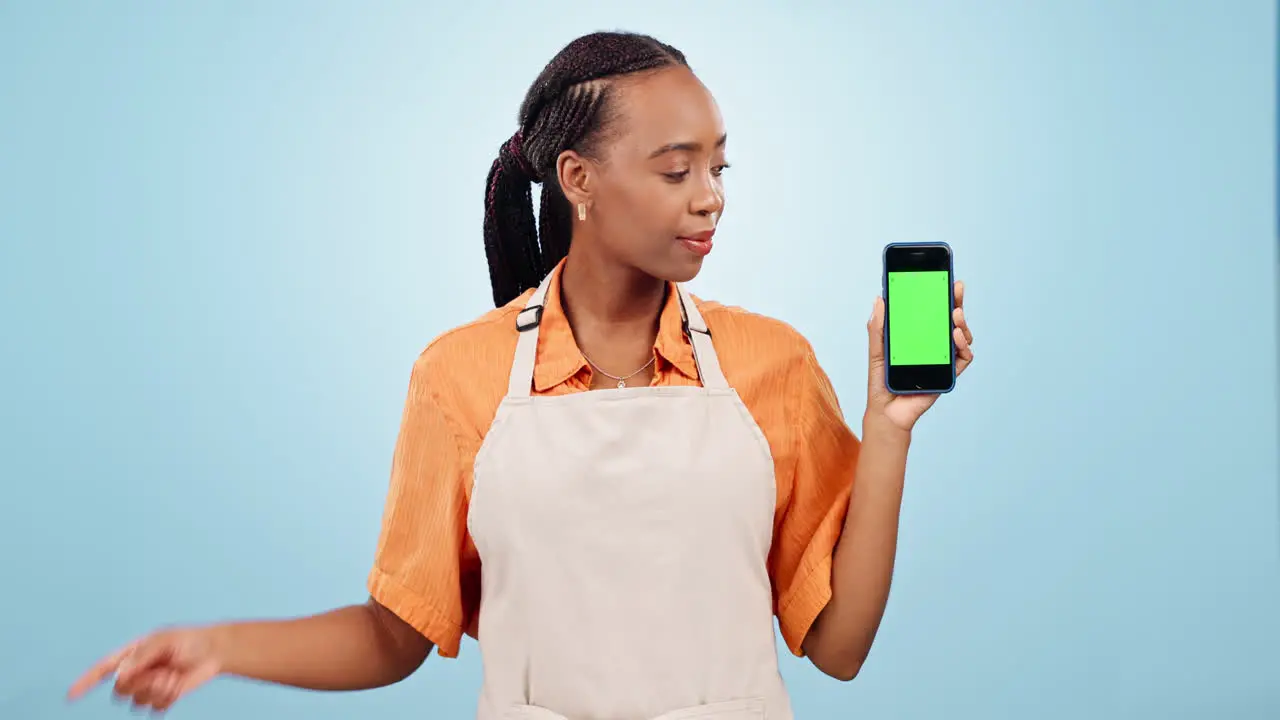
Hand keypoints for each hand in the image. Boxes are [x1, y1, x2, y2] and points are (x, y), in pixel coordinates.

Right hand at [67, 626, 222, 712]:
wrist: (213, 652)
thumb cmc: (188, 640)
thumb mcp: (164, 641)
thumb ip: (141, 657)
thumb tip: (119, 675)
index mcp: (131, 654)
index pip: (102, 669)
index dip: (85, 683)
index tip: (70, 696)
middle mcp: (136, 672)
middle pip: (120, 690)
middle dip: (139, 684)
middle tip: (160, 671)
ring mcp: (148, 687)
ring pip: (137, 702)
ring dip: (155, 691)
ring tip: (172, 675)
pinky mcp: (162, 699)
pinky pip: (155, 708)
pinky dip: (167, 698)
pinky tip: (178, 684)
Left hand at [866, 281, 974, 432]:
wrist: (886, 411)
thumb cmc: (881, 380)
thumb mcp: (877, 350)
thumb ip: (878, 327)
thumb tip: (879, 298)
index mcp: (918, 336)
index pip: (933, 311)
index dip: (941, 295)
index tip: (945, 278)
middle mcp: (934, 345)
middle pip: (951, 320)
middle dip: (957, 302)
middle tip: (957, 288)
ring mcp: (943, 359)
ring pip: (962, 336)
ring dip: (962, 322)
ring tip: (955, 313)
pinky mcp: (949, 374)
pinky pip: (964, 357)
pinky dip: (962, 345)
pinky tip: (955, 336)